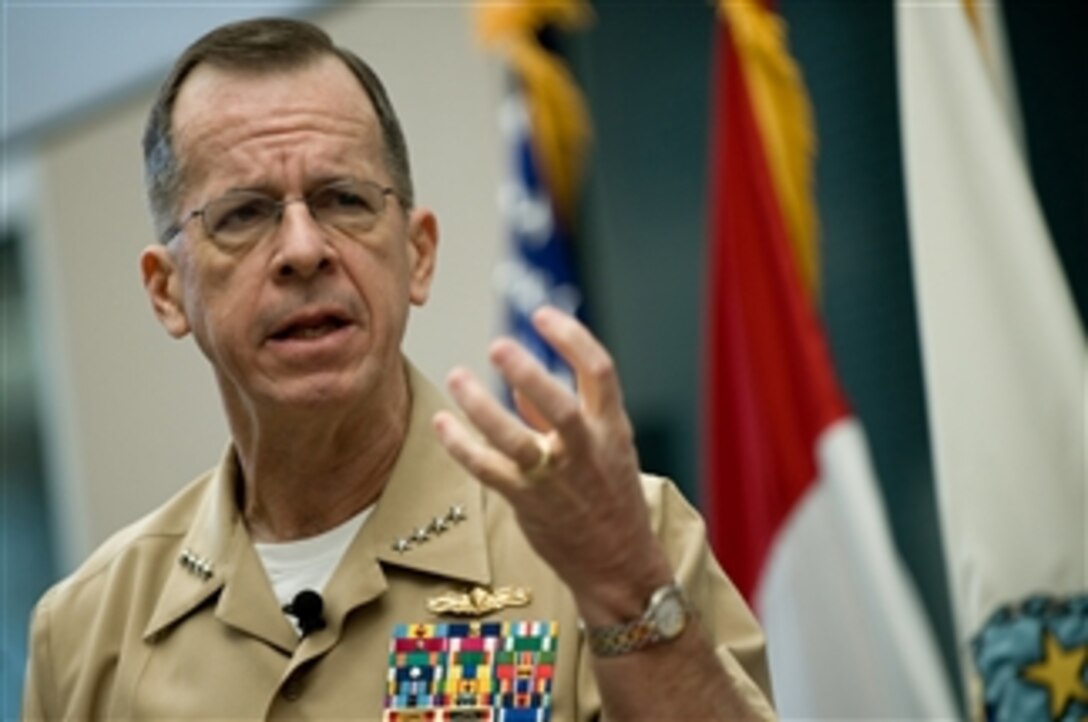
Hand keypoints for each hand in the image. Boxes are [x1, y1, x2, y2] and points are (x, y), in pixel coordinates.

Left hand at [432, 306, 672, 622]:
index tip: (541, 316)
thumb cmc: (610, 497)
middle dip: (527, 373)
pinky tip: (441, 422)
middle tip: (498, 345)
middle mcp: (586, 450)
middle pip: (558, 405)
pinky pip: (489, 469)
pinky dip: (462, 444)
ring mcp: (556, 479)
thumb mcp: (607, 448)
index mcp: (611, 427)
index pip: (599, 371)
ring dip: (482, 407)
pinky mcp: (528, 503)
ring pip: (516, 440)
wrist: (618, 562)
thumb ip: (566, 414)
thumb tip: (523, 388)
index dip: (571, 338)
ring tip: (457, 376)